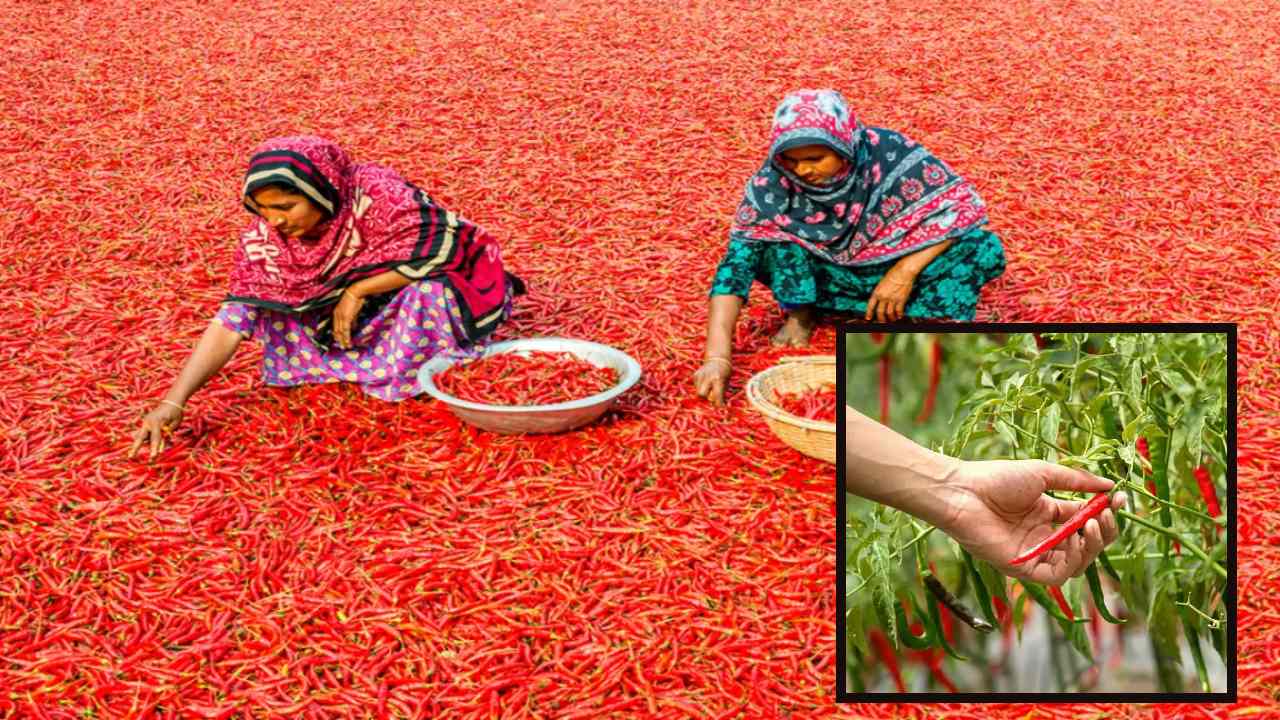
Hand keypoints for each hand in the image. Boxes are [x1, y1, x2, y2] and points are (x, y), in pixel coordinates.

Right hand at [129, 401, 184, 458]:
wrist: (172, 402)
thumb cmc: (175, 413)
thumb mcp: (175, 423)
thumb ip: (168, 433)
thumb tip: (161, 442)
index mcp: (156, 422)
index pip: (155, 438)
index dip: (155, 448)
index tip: (154, 456)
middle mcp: (148, 422)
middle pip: (141, 437)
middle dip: (136, 447)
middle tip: (130, 456)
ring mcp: (146, 422)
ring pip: (140, 436)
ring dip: (137, 445)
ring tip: (131, 455)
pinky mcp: (146, 424)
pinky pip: (143, 433)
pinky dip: (142, 439)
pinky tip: (136, 446)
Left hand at [333, 288, 364, 348]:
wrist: (355, 292)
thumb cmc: (355, 299)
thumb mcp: (352, 310)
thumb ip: (352, 319)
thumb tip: (353, 328)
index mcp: (336, 313)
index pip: (335, 326)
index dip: (337, 334)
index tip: (339, 340)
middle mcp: (336, 316)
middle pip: (336, 330)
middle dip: (339, 339)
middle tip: (342, 346)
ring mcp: (340, 317)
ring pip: (340, 332)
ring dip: (343, 340)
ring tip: (345, 346)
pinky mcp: (346, 318)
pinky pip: (345, 330)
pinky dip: (346, 337)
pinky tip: (348, 342)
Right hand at [693, 358, 731, 404]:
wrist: (717, 358)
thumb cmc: (725, 372)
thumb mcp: (726, 383)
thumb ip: (721, 394)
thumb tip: (717, 406)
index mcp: (718, 379)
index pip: (716, 396)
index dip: (718, 404)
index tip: (720, 407)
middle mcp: (707, 377)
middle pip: (701, 394)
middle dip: (705, 399)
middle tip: (711, 398)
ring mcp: (700, 375)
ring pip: (697, 392)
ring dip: (703, 393)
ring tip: (709, 388)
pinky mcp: (695, 375)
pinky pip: (696, 387)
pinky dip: (701, 388)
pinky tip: (706, 383)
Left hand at [865, 267, 914, 321]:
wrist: (904, 271)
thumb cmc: (893, 273)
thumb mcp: (882, 282)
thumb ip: (880, 291)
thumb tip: (881, 298)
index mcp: (877, 292)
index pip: (870, 306)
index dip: (869, 313)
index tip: (868, 318)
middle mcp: (883, 297)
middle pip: (880, 312)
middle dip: (880, 319)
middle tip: (882, 322)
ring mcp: (892, 299)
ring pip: (889, 314)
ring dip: (891, 318)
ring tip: (892, 320)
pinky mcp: (901, 300)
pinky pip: (899, 311)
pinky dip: (899, 315)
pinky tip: (900, 316)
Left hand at [933, 460, 1125, 585]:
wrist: (963, 491)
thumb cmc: (996, 479)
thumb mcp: (1043, 474)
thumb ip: (1076, 482)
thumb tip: (1110, 486)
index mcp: (1047, 513)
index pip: (1086, 519)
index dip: (1106, 512)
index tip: (1120, 498)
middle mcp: (1043, 536)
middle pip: (1086, 544)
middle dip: (1103, 530)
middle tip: (1105, 513)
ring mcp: (1034, 553)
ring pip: (1076, 563)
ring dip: (1092, 546)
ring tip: (1090, 524)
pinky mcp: (1023, 568)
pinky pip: (1056, 576)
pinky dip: (1072, 561)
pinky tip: (1073, 540)